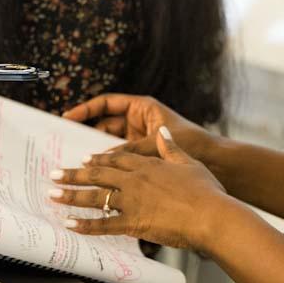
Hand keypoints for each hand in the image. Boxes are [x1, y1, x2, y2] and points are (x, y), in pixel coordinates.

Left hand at [49, 127, 233, 252]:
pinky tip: (71, 224)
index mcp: (148, 165)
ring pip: (95, 196)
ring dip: (71, 195)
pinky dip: (86, 225)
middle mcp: (135, 180)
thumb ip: (171, 148)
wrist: (211, 216)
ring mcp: (132, 201)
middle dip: (74, 174)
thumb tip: (163, 133)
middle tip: (55, 173)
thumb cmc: (206, 192)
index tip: (85, 159)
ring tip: (53, 195)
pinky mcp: (134, 223)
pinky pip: (104, 225)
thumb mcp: (189, 162)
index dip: (99, 159)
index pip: (117, 158)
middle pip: (98, 174)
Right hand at [63, 93, 215, 163]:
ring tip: (73, 163)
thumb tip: (101, 159)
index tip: (67, 118)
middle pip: (104, 124)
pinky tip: (93, 178)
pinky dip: (107, 167)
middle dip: (85, 133)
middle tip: (64, 143)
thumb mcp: (158, 142)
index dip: (86, 109)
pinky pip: (119, 160)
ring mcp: (140, 140)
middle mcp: (139, 122)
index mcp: (143, 108)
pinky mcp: (143, 159)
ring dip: (94, 153)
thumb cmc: (195, 143)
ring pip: (109, 144)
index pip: (107, 104)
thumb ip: (130, 149)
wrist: (219, 163)